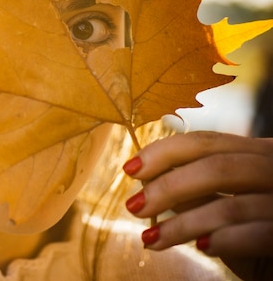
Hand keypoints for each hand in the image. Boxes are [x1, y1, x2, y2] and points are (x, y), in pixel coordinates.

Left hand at [121, 131, 272, 279]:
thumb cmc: (252, 233)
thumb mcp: (221, 205)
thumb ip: (194, 190)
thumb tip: (147, 179)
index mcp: (259, 152)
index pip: (207, 142)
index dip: (164, 152)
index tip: (130, 168)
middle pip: (218, 167)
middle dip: (168, 186)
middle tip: (134, 206)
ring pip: (231, 205)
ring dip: (182, 224)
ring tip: (151, 238)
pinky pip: (259, 233)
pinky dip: (225, 240)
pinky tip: (201, 248)